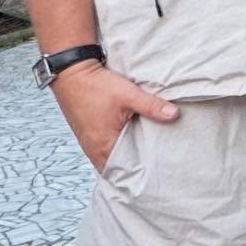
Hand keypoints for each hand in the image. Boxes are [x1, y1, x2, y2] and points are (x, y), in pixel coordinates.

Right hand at [51, 61, 178, 170]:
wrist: (71, 72)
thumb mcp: (129, 94)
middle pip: (119, 168)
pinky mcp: (88, 135)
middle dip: (136, 167)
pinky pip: (105, 150)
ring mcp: (89, 144)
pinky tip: (130, 142)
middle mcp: (94, 150)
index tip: (158, 172)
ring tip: (146, 156)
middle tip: (157, 165)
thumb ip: (152, 106)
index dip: (142, 173)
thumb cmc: (96, 85)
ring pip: (112, 159)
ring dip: (126, 157)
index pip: (126, 171)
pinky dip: (118, 149)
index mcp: (104, 146)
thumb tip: (175, 115)